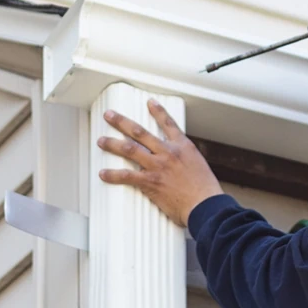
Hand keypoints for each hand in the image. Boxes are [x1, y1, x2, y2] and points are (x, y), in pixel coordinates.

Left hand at [96, 99, 223, 225]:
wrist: (205, 204)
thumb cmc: (206, 191)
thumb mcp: (199, 166)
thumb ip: (185, 161)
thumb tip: (178, 164)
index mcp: (183, 147)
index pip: (168, 124)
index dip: (158, 112)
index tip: (150, 103)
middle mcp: (168, 152)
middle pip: (140, 132)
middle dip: (122, 122)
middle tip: (110, 115)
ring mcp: (157, 166)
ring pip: (130, 149)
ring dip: (113, 144)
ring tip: (102, 141)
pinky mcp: (150, 181)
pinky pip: (127, 175)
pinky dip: (113, 175)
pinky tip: (103, 173)